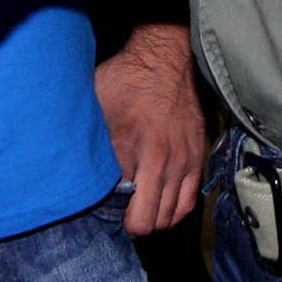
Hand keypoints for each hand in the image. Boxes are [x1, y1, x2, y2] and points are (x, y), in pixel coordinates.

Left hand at [95, 23, 204, 236]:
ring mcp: (186, 162)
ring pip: (172, 216)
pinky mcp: (198, 157)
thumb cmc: (127, 81)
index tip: (107, 211)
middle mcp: (167, 164)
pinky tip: (160, 203)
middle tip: (121, 214)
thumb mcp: (99, 111)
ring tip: (139, 209)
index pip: (132, 214)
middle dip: (135, 223)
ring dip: (155, 218)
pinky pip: (189, 200)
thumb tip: (82, 177)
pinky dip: (174, 209)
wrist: (165, 58)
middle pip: (153, 221)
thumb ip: (95, 149)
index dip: (117, 219)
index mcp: (141, 155)